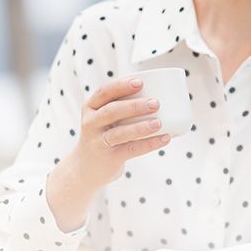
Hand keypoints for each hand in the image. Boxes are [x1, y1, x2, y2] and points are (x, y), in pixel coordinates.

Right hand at [48, 77, 170, 230]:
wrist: (86, 167)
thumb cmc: (105, 134)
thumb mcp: (105, 117)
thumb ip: (124, 105)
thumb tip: (163, 91)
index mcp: (91, 107)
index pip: (103, 92)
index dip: (121, 86)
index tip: (140, 82)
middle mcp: (91, 123)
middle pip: (111, 111)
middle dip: (134, 106)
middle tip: (156, 103)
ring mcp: (98, 142)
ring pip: (120, 133)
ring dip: (141, 127)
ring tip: (159, 123)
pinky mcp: (109, 158)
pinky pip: (131, 150)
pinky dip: (149, 144)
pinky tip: (165, 138)